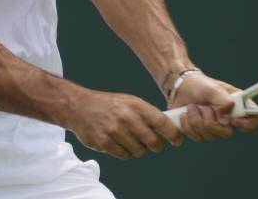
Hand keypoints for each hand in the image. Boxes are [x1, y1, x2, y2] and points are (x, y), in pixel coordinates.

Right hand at [65, 90, 183, 158]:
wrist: (80, 107)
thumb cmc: (108, 104)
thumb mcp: (129, 101)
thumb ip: (147, 113)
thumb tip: (168, 127)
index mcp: (136, 105)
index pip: (162, 123)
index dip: (173, 134)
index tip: (177, 139)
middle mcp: (127, 118)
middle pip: (153, 142)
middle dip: (157, 145)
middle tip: (155, 144)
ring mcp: (115, 131)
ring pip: (139, 151)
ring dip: (139, 149)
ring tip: (132, 140)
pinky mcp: (105, 143)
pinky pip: (125, 155)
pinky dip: (126, 152)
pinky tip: (120, 143)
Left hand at [169, 72, 257, 140]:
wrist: (180, 88)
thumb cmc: (200, 85)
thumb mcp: (211, 88)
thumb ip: (222, 99)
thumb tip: (228, 111)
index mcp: (237, 105)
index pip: (255, 119)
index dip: (248, 124)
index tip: (233, 119)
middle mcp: (228, 118)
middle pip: (228, 133)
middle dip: (211, 121)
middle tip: (204, 107)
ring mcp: (214, 127)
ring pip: (210, 136)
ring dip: (197, 120)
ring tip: (192, 107)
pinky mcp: (201, 132)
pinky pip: (197, 137)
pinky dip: (188, 125)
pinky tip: (185, 114)